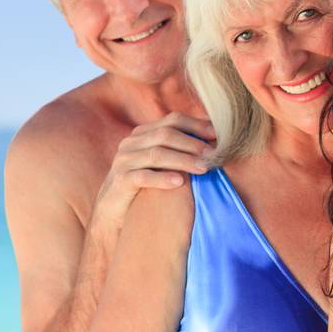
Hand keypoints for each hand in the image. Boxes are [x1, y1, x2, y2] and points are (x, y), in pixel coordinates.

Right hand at [94, 113, 215, 227]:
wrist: (114, 211)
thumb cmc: (145, 187)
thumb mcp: (162, 165)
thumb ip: (179, 151)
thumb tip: (214, 143)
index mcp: (143, 134)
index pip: (173, 120)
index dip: (197, 125)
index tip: (218, 135)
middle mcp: (132, 143)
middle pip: (166, 134)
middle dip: (193, 143)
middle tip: (213, 154)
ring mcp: (124, 160)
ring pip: (156, 154)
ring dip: (183, 160)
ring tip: (204, 168)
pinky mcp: (120, 180)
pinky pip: (143, 176)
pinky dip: (162, 178)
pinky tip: (180, 182)